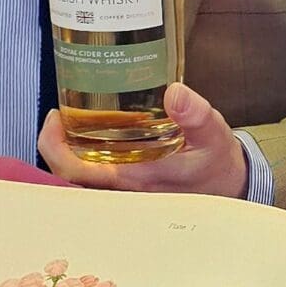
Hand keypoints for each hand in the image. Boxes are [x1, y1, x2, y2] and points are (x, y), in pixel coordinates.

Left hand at [38, 83, 250, 198]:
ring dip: (67, 153)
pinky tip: (88, 137)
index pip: (76, 173)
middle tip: (58, 117)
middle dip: (54, 149)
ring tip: (69, 123)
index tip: (55, 118)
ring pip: (77, 180)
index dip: (55, 148)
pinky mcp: (128, 188)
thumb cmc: (216, 162)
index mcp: (134, 180)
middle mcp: (122, 192)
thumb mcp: (211, 134)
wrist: (230, 186)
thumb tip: (175, 94)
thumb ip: (195, 115)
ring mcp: (123, 192)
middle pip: (66, 179)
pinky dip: (83, 158)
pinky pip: (92, 178)